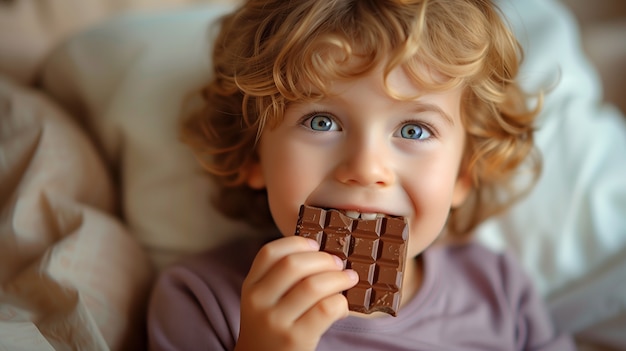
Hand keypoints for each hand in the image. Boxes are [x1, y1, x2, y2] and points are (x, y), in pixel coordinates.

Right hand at [234, 236, 357, 350]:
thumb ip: (282, 280)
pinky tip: (342, 307)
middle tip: (338, 263)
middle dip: (323, 259)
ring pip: (312, 285)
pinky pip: (325, 309)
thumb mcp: (264, 302)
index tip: (315, 244)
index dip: (297, 242)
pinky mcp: (295, 339)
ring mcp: (275, 321)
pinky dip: (340, 303)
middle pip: (293, 264)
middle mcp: (258, 301)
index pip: (270, 252)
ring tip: (349, 279)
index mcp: (251, 286)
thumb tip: (327, 256)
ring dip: (338, 278)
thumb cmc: (272, 330)